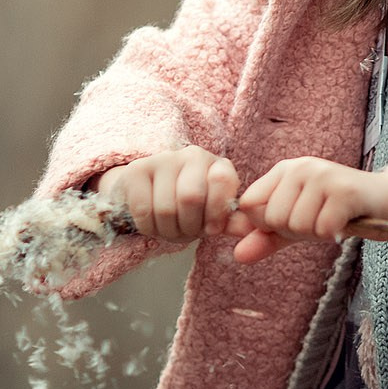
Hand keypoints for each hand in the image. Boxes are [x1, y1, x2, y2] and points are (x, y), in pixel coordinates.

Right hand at [93, 147, 241, 243]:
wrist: (150, 195)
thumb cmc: (190, 209)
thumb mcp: (213, 214)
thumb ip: (231, 221)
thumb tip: (250, 230)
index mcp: (219, 166)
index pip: (223, 181)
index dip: (216, 213)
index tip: (211, 229)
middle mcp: (193, 156)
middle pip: (191, 197)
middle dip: (189, 227)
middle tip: (187, 233)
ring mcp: (163, 159)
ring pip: (166, 208)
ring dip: (168, 230)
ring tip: (171, 229)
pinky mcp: (137, 170)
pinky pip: (143, 210)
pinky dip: (149, 228)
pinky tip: (153, 224)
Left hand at [229, 157, 387, 264]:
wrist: (386, 203)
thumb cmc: (338, 212)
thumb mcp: (298, 225)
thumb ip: (267, 238)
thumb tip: (237, 255)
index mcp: (283, 170)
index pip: (250, 205)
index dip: (268, 225)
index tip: (294, 220)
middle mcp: (301, 167)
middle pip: (274, 219)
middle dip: (297, 231)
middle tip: (320, 219)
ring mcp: (323, 175)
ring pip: (297, 225)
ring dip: (318, 233)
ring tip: (333, 219)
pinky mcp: (345, 190)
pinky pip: (322, 228)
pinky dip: (334, 234)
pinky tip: (345, 223)